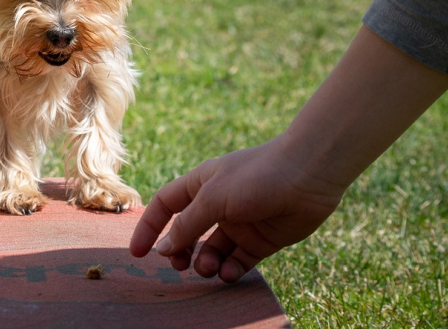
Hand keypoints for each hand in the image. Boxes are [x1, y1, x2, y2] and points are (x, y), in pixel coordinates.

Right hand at [129, 137, 343, 282]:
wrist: (309, 174)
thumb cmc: (257, 175)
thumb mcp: (213, 199)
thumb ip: (187, 225)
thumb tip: (164, 248)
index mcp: (201, 184)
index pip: (165, 206)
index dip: (149, 227)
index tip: (139, 253)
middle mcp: (218, 203)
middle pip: (187, 233)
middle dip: (180, 251)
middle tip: (179, 265)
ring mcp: (240, 222)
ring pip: (212, 250)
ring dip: (205, 263)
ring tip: (208, 268)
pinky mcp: (261, 239)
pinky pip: (238, 261)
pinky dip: (230, 270)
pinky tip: (230, 273)